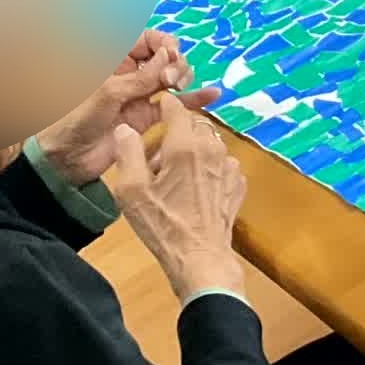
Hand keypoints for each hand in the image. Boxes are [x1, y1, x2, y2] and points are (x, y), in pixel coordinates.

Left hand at [35, 29, 217, 183]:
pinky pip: (175, 104)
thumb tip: (170, 55)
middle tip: (170, 80)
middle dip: (174, 63)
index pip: (148, 39)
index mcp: (115, 59)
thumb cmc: (77, 118)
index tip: (171, 54)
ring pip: (173, 78)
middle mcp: (130, 73)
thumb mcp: (109, 92)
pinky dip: (194, 99)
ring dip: (184, 77)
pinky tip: (213, 94)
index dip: (164, 42)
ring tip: (181, 87)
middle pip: (165, 57)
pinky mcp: (147, 117)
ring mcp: (140, 95)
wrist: (67, 158)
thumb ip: (142, 76)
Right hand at [106, 92, 247, 299]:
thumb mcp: (132, 191)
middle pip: (194, 124)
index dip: (164, 106)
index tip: (155, 110)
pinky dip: (208, 168)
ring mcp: (230, 166)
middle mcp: (212, 149)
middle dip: (176, 132)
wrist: (200, 258)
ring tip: (175, 177)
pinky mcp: (238, 183)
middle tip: (157, 158)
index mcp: (185, 145)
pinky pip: (221, 163)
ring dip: (193, 150)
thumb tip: (126, 128)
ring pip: (209, 143)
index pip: (175, 108)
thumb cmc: (163, 225)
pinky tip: (195, 190)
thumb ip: (127, 152)